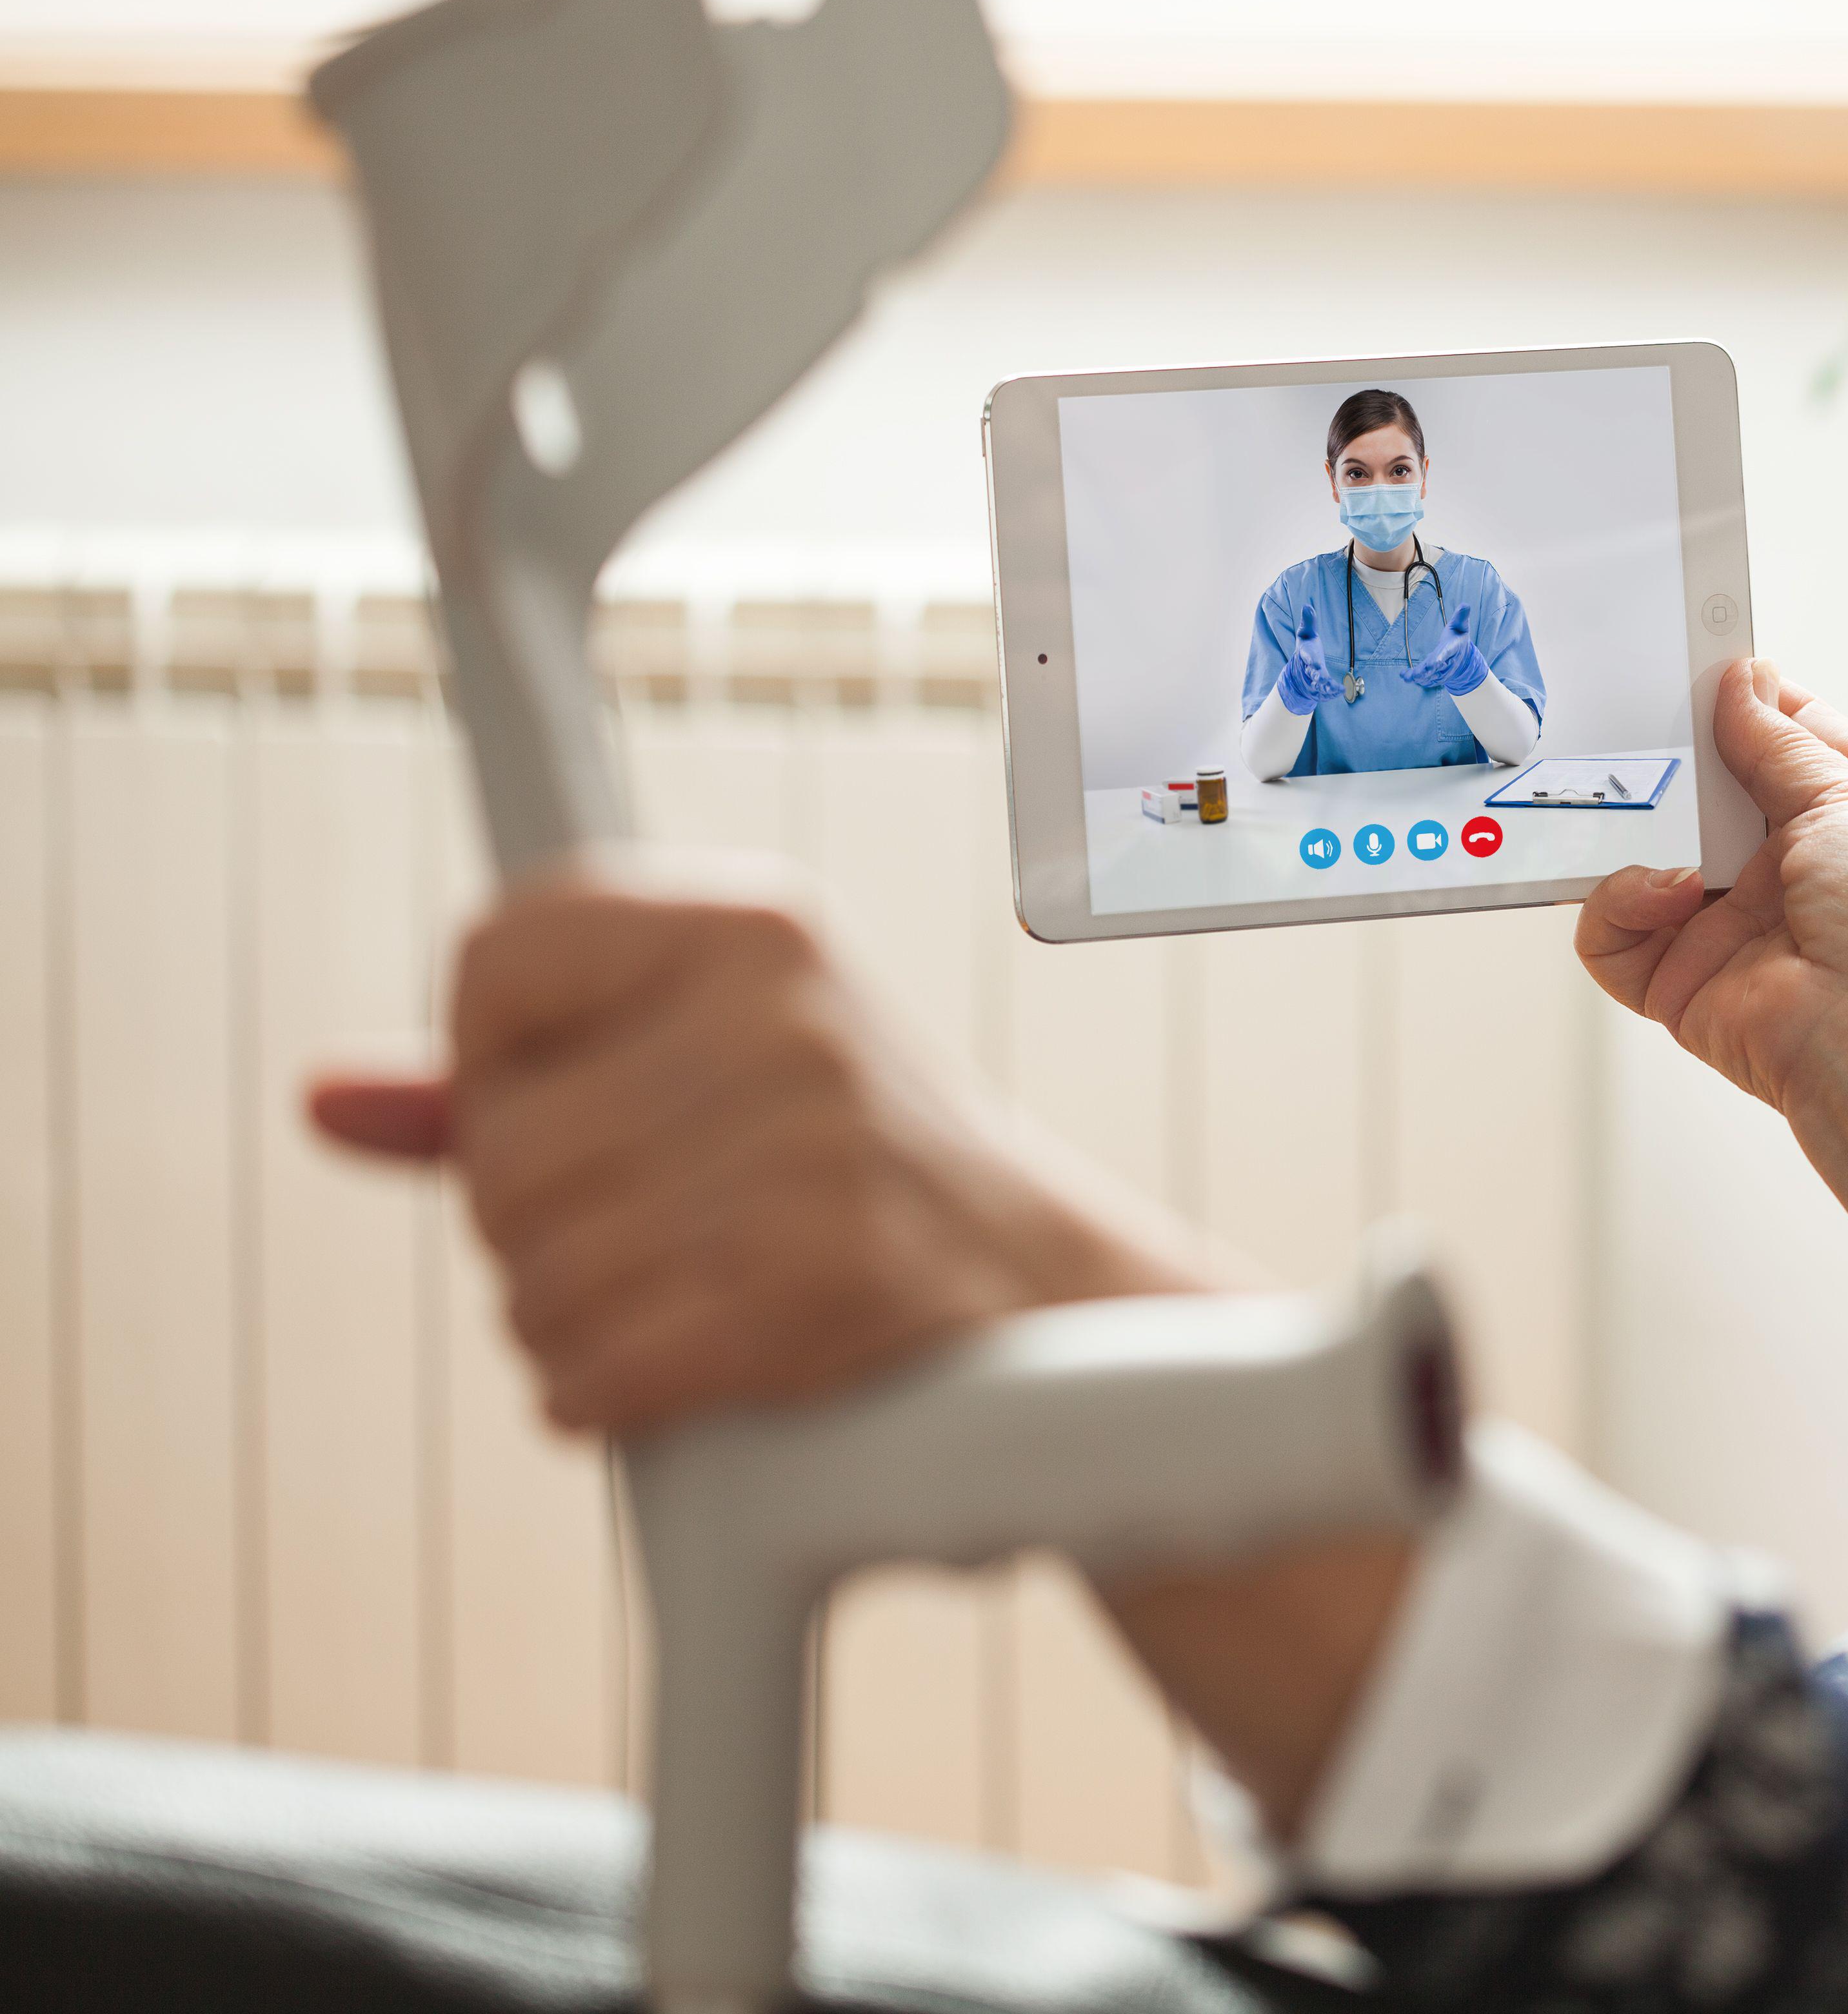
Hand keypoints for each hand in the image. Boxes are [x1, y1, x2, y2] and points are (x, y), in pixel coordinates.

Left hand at [309, 858, 1210, 1433]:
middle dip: (533, 1229)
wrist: (1046, 1287)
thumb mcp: (707, 1068)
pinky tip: (680, 1368)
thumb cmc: (847, 1172)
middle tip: (648, 1234)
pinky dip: (606, 1395)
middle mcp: (783, 1018)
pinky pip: (594, 1368)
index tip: (577, 1112)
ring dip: (570, 1324)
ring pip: (533, 1273)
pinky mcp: (820, 1282)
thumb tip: (327, 1101)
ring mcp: (810, 1151)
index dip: (493, 1066)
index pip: (494, 958)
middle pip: (498, 1152)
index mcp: (752, 927)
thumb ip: (507, 1080)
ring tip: (674, 1299)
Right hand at [1274, 614, 1343, 713]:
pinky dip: (1331, 692)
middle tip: (1322, 680)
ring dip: (1326, 688)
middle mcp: (1309, 668)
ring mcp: (1314, 679)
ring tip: (1337, 690)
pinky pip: (1325, 691)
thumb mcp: (1305, 632)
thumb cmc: (1306, 647)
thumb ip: (1308, 621)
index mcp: (1306, 654)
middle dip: (1317, 676)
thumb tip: (1307, 605)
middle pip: (1312, 673)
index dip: (1310, 660)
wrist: (1300, 667)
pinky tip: (1341, 692)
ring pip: (1319, 685)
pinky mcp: (1320, 686)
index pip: (1307, 657)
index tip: (1315, 663)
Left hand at [1402, 604, 1487, 695]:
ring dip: (1419, 678)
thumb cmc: (1458, 637)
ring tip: (1407, 677)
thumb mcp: (1461, 625)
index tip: (1433, 663)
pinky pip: (1427, 680)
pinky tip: (1405, 677)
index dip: (1439, 658)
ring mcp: (1443, 671)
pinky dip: (1416, 680)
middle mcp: (1448, 662)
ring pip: (1431, 677)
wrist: (1464, 656)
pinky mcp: (1437, 675)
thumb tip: (1465, 604)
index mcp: (1453, 648)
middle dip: (1426, 672)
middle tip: (1415, 675)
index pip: (1446, 653)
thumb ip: (1461, 616)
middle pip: (1436, 668)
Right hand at [1578, 662, 1847, 1313]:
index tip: (1699, 654)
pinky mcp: (1682, 982)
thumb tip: (1739, 680)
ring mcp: (1732, 926)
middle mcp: (1791, 869)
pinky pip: (1611, 931)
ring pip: (1646, 853)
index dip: (1746, 695)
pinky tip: (1665, 891)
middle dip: (1671, 751)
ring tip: (1641, 801)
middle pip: (1706, 788)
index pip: (1789, 736)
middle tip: (1634, 711)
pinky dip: (1618, 901)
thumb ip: (1781, 744)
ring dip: (1636, 824)